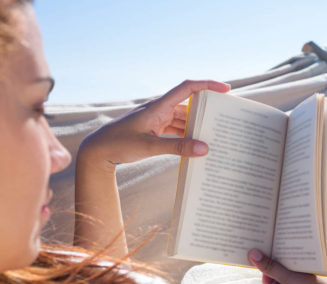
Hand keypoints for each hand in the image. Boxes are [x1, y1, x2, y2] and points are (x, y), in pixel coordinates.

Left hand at [78, 80, 229, 170]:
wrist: (97, 151)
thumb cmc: (119, 144)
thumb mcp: (149, 147)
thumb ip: (178, 147)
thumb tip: (204, 148)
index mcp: (158, 106)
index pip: (187, 88)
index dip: (207, 85)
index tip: (225, 89)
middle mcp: (159, 109)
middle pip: (189, 104)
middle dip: (207, 109)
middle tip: (224, 116)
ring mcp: (157, 119)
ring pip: (183, 118)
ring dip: (197, 124)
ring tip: (214, 133)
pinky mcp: (155, 129)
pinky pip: (176, 128)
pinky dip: (187, 135)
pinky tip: (196, 144)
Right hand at [248, 249, 326, 283]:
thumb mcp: (290, 279)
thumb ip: (270, 267)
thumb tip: (252, 252)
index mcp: (306, 254)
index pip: (282, 251)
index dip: (270, 259)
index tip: (260, 267)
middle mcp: (308, 263)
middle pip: (283, 267)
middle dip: (274, 277)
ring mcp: (311, 276)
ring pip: (287, 279)